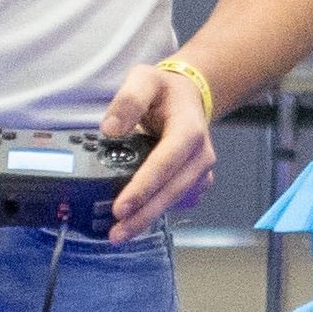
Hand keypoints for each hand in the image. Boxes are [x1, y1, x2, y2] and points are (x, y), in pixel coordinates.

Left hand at [100, 58, 217, 236]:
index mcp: (189, 130)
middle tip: (116, 231)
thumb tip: (110, 130)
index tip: (121, 206)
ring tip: (120, 232)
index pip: (166, 163)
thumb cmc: (165, 90)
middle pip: (173, 190)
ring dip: (150, 217)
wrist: (189, 96)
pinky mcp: (196, 181)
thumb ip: (128, 100)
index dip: (144, 187)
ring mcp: (201, 170)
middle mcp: (201, 154)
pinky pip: (178, 201)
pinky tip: (136, 220)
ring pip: (177, 200)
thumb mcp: (144, 79)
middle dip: (145, 213)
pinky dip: (158, 212)